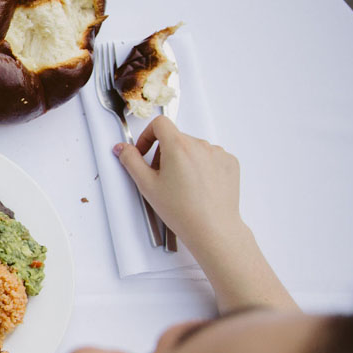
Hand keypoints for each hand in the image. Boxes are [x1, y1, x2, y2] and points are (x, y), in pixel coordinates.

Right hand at [114, 117, 246, 256]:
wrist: (212, 228)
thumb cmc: (182, 210)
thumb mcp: (147, 185)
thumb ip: (131, 161)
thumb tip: (122, 148)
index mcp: (178, 146)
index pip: (160, 123)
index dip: (147, 135)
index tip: (145, 151)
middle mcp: (200, 145)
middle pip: (175, 138)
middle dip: (164, 153)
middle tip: (161, 177)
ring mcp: (218, 153)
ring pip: (193, 148)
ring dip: (183, 160)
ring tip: (181, 185)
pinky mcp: (230, 163)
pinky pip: (210, 156)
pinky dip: (201, 166)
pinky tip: (197, 186)